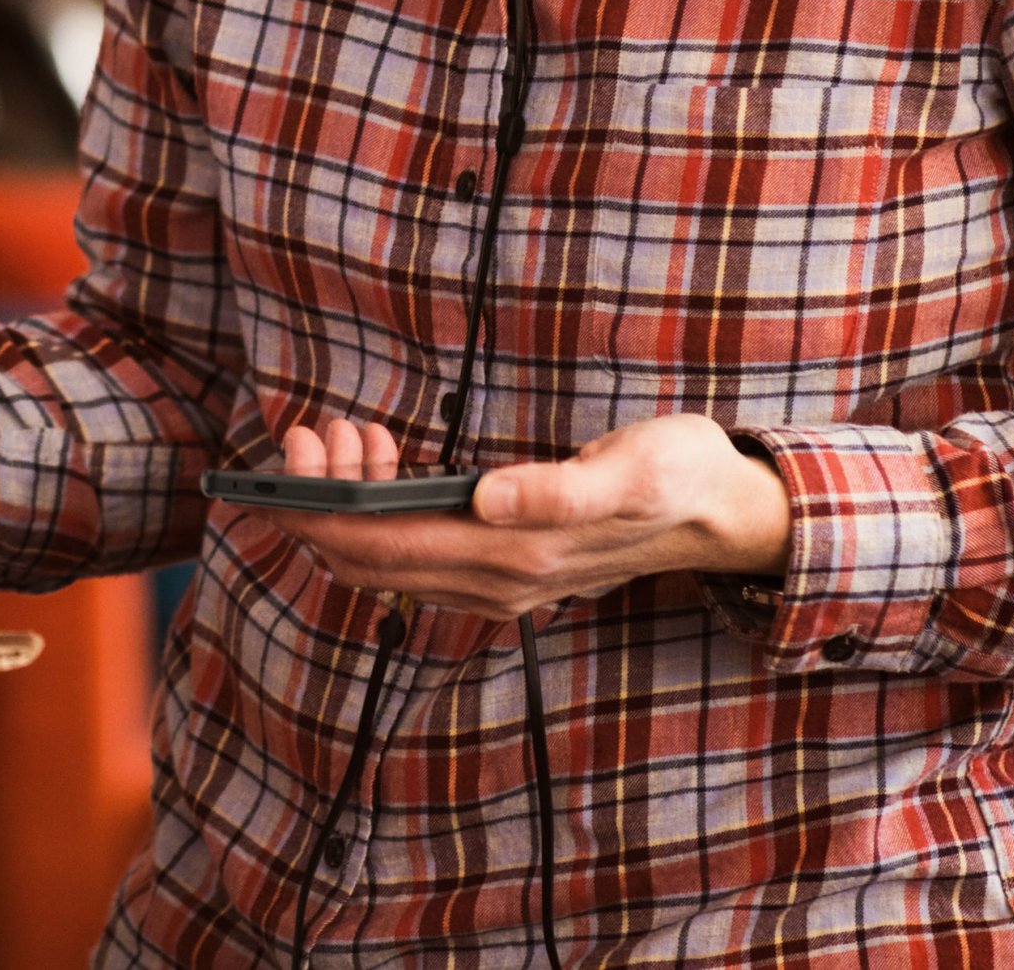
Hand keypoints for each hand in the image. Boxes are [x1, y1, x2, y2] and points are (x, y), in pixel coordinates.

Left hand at [249, 414, 790, 619]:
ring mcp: (494, 581)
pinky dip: (379, 506)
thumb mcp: (630, 470)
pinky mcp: (500, 565)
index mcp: (514, 558)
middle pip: (367, 560)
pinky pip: (412, 548)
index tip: (292, 456)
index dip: (320, 510)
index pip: (381, 550)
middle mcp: (494, 583)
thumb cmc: (676, 476)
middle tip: (310, 429)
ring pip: (384, 556)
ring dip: (345, 499)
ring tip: (349, 431)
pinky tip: (384, 455)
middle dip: (317, 500)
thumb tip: (488, 499)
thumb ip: (559, 489)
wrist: (721, 510)